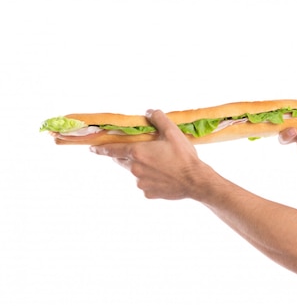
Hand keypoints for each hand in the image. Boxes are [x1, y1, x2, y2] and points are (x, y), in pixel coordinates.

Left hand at [90, 109, 206, 199]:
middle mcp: (135, 169)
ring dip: (142, 168)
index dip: (101, 149)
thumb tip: (149, 111)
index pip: (112, 150)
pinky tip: (164, 177)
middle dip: (127, 156)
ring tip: (161, 165)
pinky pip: (145, 185)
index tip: (93, 149)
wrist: (195, 181)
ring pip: (135, 173)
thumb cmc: (184, 157)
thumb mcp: (173, 132)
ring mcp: (140, 183)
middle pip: (123, 161)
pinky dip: (151, 180)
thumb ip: (159, 119)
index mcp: (137, 152)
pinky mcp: (148, 194)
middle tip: (141, 152)